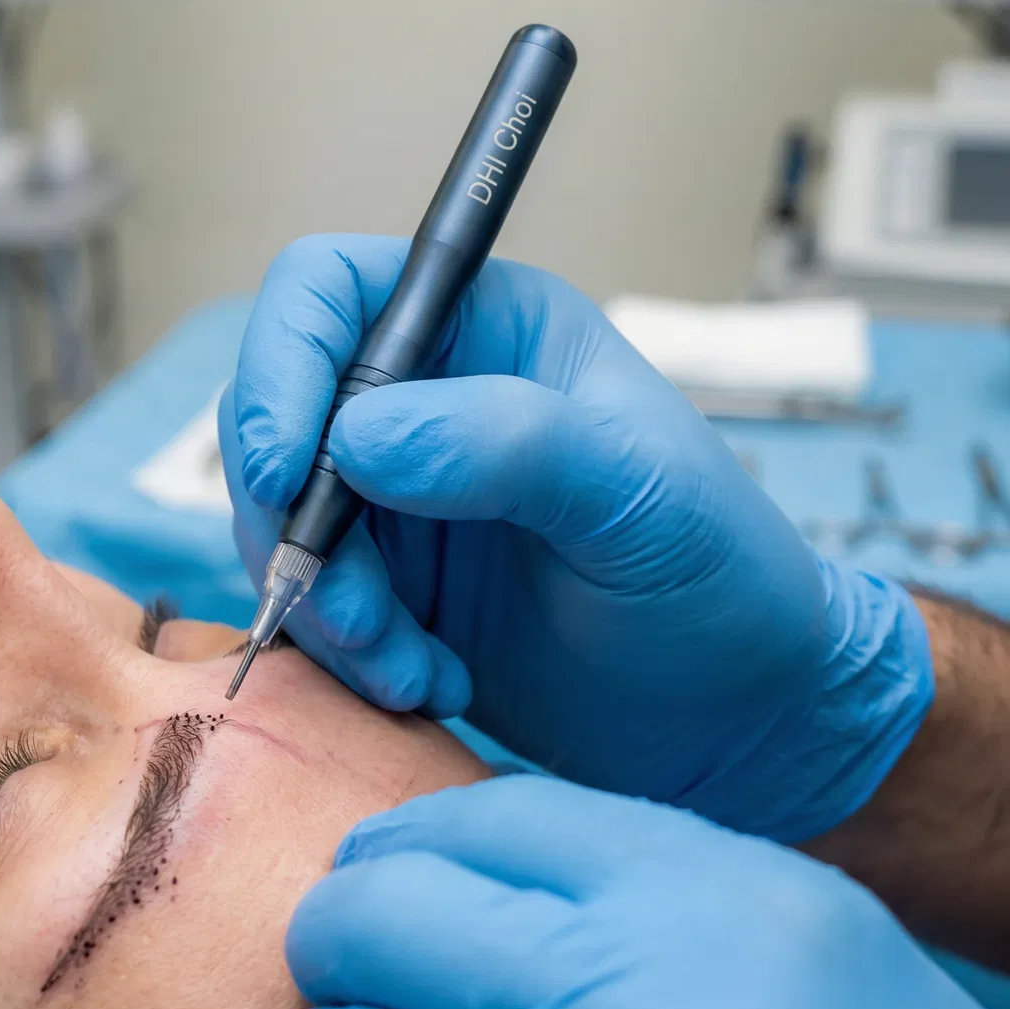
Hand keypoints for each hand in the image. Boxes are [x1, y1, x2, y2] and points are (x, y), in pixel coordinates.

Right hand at [222, 234, 929, 839]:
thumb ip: (510, 444)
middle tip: (362, 622)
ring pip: (277, 527)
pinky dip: (344, 657)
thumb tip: (358, 437)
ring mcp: (393, 497)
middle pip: (272, 420)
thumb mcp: (638, 496)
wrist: (737, 715)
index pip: (323, 293)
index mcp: (485, 327)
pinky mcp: (385, 587)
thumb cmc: (720, 577)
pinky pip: (306, 605)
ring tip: (416, 671)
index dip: (279, 367)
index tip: (284, 474)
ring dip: (325, 611)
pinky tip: (430, 684)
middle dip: (298, 529)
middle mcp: (422, 398)